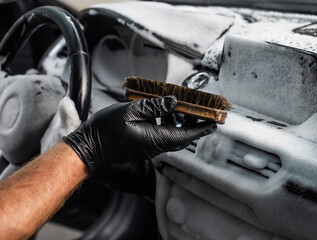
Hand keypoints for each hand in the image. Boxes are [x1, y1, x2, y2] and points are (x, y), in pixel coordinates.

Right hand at [63, 96, 215, 173]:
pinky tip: (162, 110)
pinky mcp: (143, 144)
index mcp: (157, 139)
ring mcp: (149, 146)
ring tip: (182, 105)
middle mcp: (156, 145)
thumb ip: (154, 106)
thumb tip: (173, 102)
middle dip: (194, 122)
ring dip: (180, 120)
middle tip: (202, 110)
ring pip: (172, 133)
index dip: (202, 128)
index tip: (215, 123)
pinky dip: (167, 122)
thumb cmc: (107, 131)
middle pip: (183, 134)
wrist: (90, 147)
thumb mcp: (131, 111)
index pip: (187, 134)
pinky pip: (161, 133)